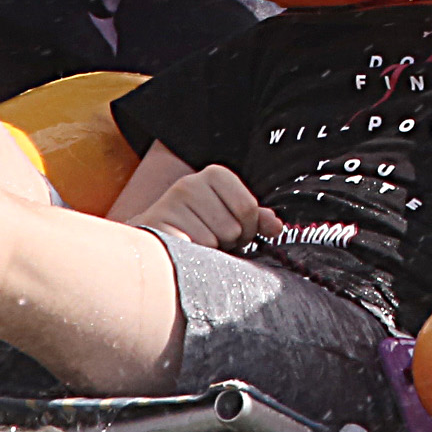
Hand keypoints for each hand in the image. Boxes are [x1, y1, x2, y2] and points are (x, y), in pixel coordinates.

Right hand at [134, 162, 280, 250]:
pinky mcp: (156, 226)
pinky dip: (192, 257)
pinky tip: (184, 249)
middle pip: (232, 228)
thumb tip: (277, 227)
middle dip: (228, 242)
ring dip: (209, 251)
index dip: (248, 228)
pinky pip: (190, 250)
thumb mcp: (230, 214)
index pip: (248, 208)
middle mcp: (190, 183)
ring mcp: (170, 204)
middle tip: (213, 239)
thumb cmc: (199, 223)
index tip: (238, 231)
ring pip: (212, 243)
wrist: (154, 232)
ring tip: (197, 243)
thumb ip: (256, 218)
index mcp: (215, 175)